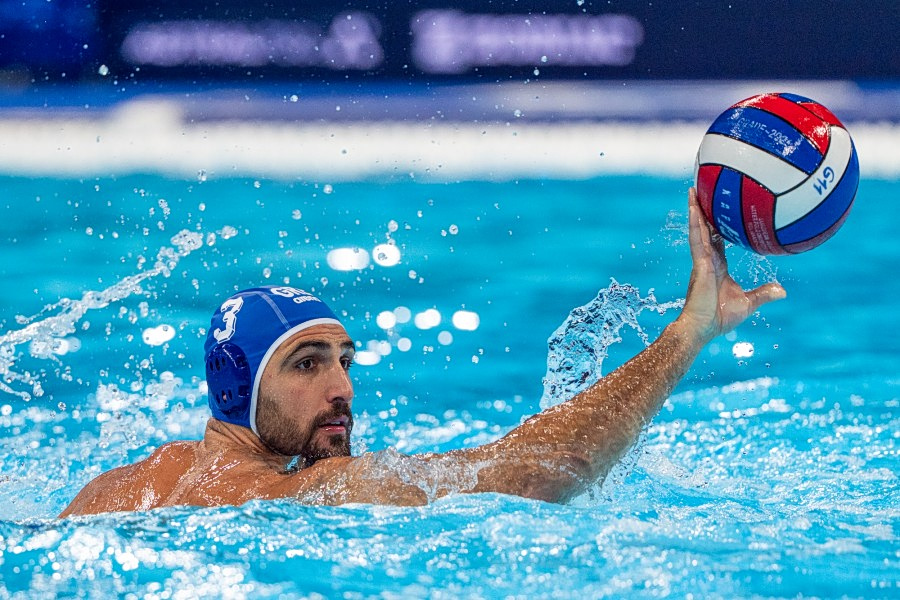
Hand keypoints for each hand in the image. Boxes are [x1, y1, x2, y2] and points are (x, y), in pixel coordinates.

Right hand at [678, 187, 785, 342]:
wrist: (702, 328)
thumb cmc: (720, 318)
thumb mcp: (748, 303)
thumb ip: (763, 294)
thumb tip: (783, 290)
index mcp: (716, 266)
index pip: (717, 241)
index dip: (716, 226)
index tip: (717, 212)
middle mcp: (707, 260)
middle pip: (704, 229)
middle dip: (701, 211)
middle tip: (700, 191)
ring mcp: (701, 260)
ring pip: (698, 230)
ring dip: (695, 210)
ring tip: (692, 191)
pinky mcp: (699, 263)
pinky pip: (697, 239)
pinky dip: (695, 223)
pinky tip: (694, 209)